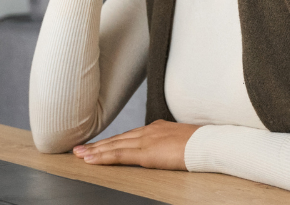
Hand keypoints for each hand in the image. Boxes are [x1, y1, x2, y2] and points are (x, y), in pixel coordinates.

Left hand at [71, 120, 199, 169]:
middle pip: (116, 139)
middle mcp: (147, 132)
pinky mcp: (146, 152)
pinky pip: (119, 155)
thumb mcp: (181, 141)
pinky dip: (103, 157)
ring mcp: (145, 141)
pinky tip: (91, 160)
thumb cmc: (202, 144)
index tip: (98, 144)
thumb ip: (168, 144)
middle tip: (79, 148)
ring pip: (113, 146)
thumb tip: (166, 150)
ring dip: (94, 151)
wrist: (210, 143)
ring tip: (79, 155)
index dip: (111, 141)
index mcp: (155, 128)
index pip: (128, 136)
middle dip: (97, 144)